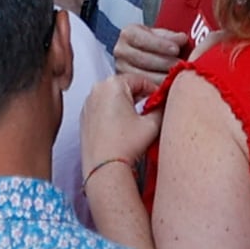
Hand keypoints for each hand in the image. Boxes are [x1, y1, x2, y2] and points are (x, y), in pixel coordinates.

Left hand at [81, 53, 165, 182]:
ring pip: (113, 98)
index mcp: (113, 84)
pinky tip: (122, 129)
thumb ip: (161, 107)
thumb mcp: (152, 123)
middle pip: (125, 87)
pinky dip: (113, 114)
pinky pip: (103, 109)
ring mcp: (88, 104)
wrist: (104, 169)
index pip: (140, 80)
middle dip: (139, 97)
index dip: (154, 90)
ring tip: (137, 122)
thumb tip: (165, 102)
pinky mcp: (84, 118)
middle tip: (151, 111)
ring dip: (126, 105)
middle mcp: (97, 90)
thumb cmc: (124, 146)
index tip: (161, 100)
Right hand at [110, 13, 201, 91]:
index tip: (176, 49)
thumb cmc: (153, 44)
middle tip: (181, 65)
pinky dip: (157, 89)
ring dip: (163, 77)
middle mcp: (121, 51)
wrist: (144, 55)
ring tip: (178, 76)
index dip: (160, 45)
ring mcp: (122, 69)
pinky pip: (142, 90)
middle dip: (165, 62)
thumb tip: (182, 39)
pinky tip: (168, 88)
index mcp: (128, 34)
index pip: (142, 39)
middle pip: (143, 59)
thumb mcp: (160, 35)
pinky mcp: (127, 85)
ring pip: (143, 76)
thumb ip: (170, 36)